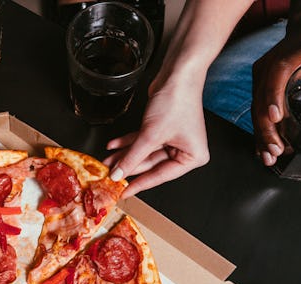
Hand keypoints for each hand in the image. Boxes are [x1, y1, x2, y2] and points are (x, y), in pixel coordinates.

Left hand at [103, 76, 209, 197]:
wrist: (177, 74)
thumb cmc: (176, 101)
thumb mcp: (151, 135)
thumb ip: (133, 157)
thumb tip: (118, 174)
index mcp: (192, 157)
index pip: (161, 176)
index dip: (140, 184)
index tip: (124, 192)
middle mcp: (185, 150)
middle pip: (151, 164)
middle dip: (129, 166)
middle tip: (110, 174)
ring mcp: (173, 140)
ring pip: (144, 152)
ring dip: (125, 155)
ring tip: (107, 160)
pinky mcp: (162, 129)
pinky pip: (143, 141)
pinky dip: (129, 142)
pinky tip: (114, 145)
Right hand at [250, 2, 300, 165]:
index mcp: (292, 56)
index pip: (277, 75)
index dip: (273, 96)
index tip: (276, 117)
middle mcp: (271, 65)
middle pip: (261, 99)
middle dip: (266, 128)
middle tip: (276, 151)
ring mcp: (262, 74)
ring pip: (255, 107)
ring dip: (261, 134)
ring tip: (269, 157)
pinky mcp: (259, 83)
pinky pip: (255, 107)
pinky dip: (260, 128)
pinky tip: (263, 147)